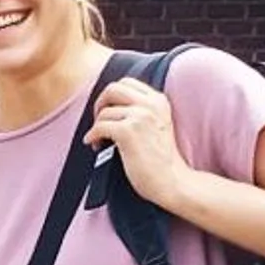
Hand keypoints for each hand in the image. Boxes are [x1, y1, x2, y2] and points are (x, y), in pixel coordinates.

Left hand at [86, 78, 192, 210]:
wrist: (173, 181)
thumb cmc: (161, 160)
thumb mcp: (156, 125)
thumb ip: (140, 111)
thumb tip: (108, 106)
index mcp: (159, 101)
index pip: (127, 82)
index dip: (112, 96)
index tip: (108, 112)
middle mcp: (151, 104)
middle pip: (112, 89)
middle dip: (100, 104)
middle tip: (99, 122)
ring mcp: (141, 116)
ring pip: (104, 112)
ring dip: (96, 127)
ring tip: (100, 142)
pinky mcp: (129, 132)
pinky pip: (99, 127)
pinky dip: (92, 136)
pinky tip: (94, 145)